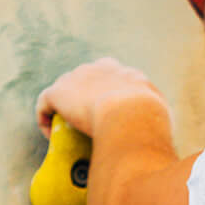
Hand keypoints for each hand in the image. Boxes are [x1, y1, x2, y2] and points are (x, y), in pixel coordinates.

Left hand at [36, 58, 169, 139]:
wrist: (131, 114)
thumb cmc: (150, 120)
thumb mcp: (160, 115)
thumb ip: (154, 116)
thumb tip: (156, 129)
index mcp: (124, 73)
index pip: (111, 75)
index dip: (106, 95)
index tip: (108, 114)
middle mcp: (99, 68)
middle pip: (83, 79)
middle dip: (82, 98)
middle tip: (86, 123)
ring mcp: (77, 78)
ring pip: (63, 91)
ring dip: (62, 108)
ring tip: (65, 131)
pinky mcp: (58, 92)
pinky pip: (45, 105)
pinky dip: (45, 119)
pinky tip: (50, 136)